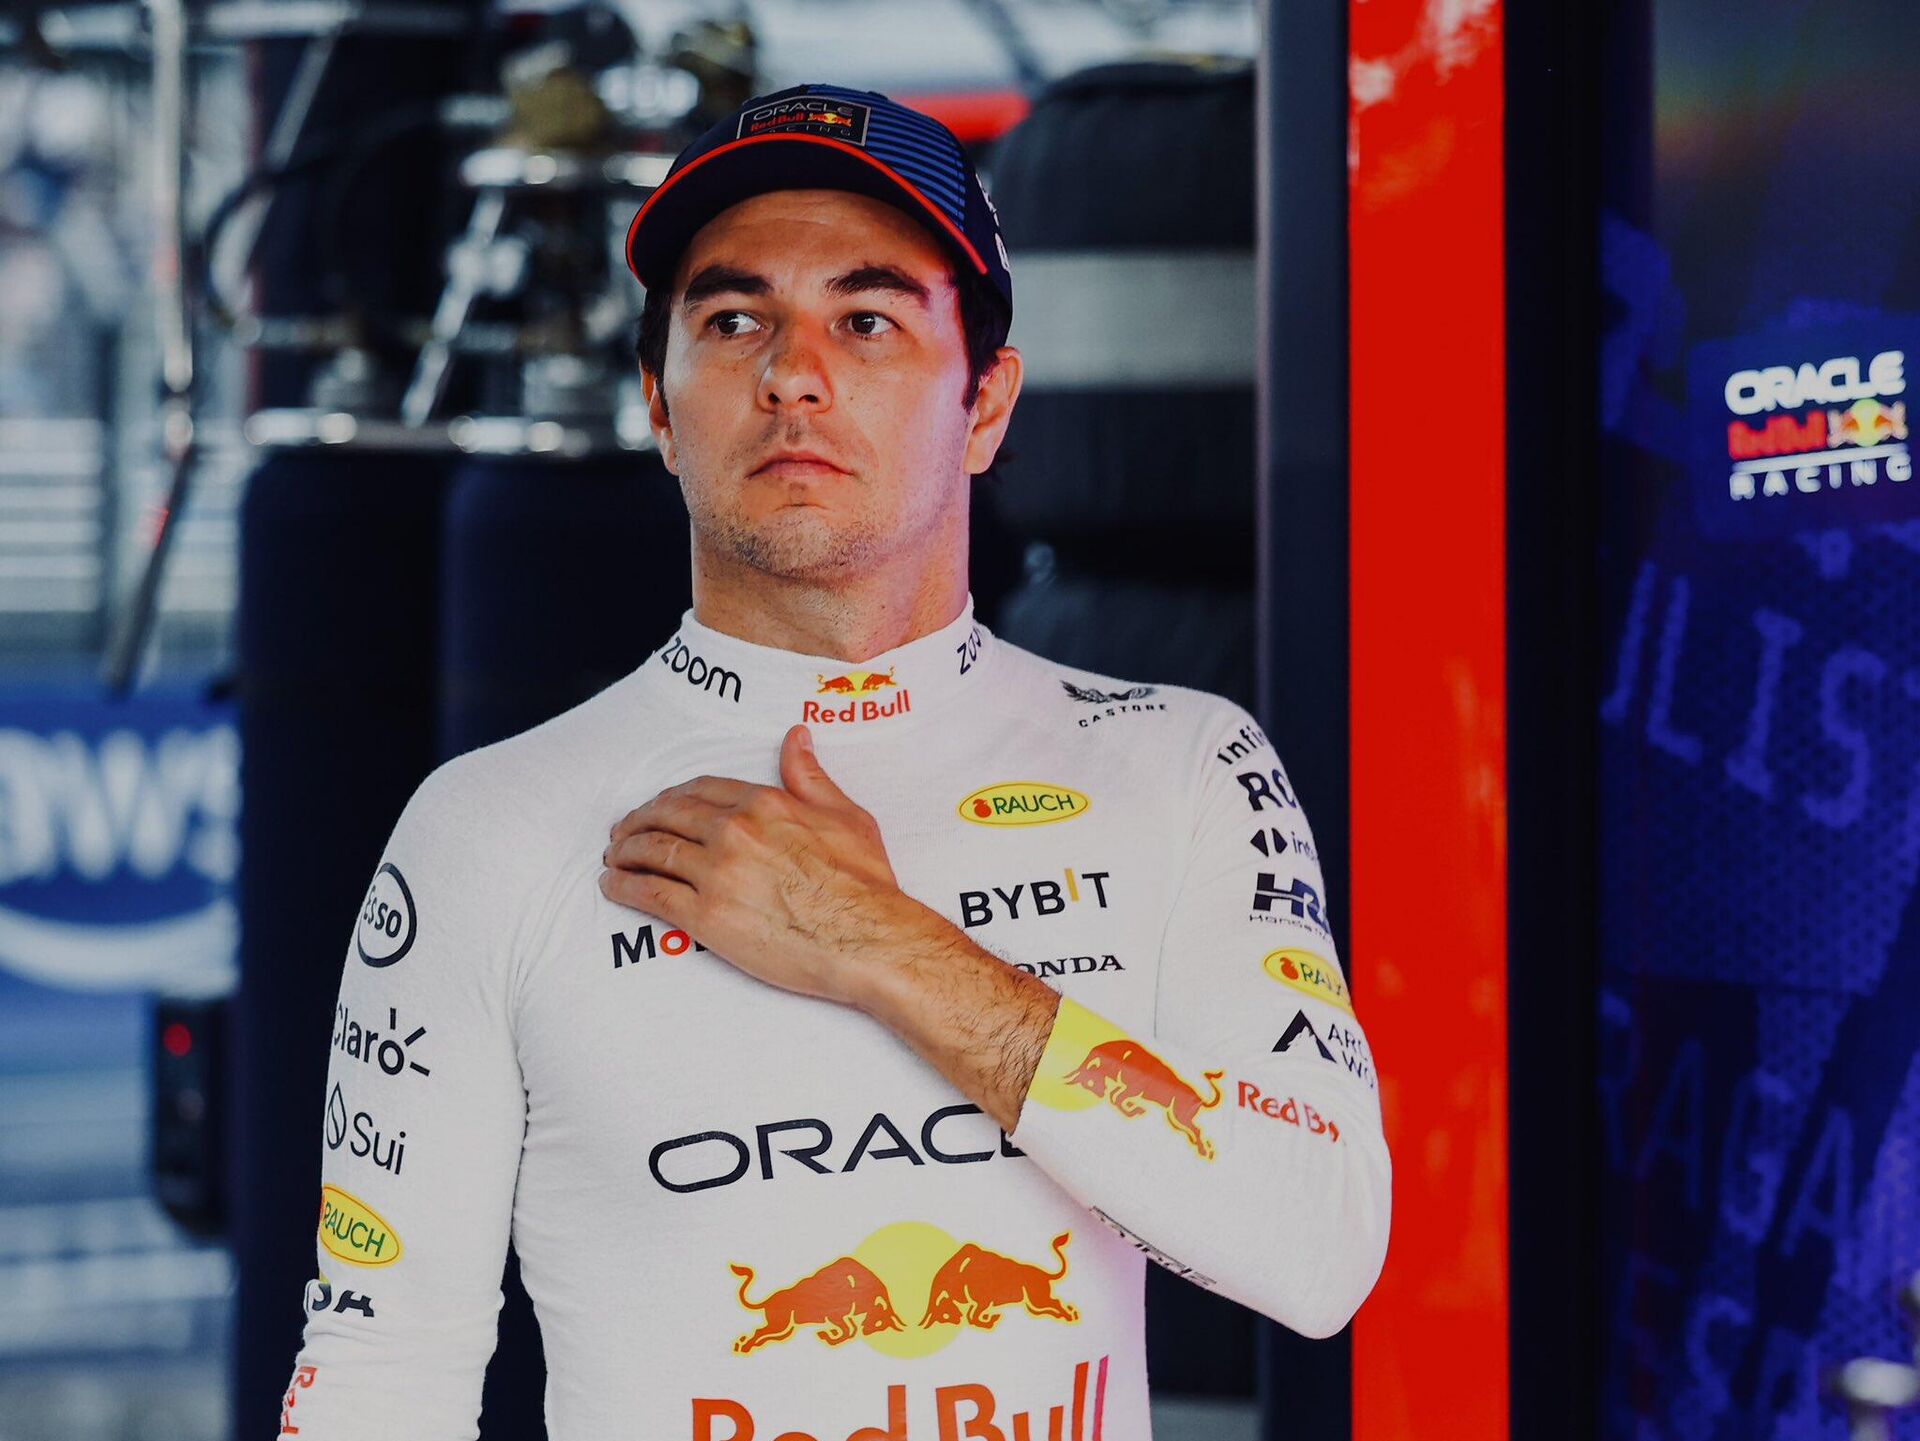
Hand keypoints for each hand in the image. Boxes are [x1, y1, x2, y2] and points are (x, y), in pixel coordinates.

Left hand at [600, 724, 930, 1007]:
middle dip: (640, 821)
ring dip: (625, 852)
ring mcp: (716, 872)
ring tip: (614, 858)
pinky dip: (624, 887)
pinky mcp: (705, 915)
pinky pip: (649, 894)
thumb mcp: (847, 815)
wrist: (866, 938)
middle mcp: (733, 831)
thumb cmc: (864, 884)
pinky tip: (614, 886)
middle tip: (625, 831)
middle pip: (667, 816)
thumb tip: (797, 737)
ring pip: (651, 851)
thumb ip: (811, 776)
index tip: (661, 806)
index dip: (673, 797)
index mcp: (764, 803)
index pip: (700, 790)